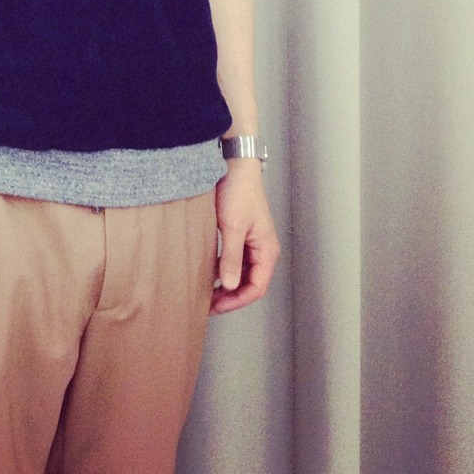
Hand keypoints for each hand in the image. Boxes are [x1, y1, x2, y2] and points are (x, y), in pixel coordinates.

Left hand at [210, 159, 278, 314]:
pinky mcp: (241, 235)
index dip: (237, 301)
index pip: (256, 287)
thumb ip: (231, 257)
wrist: (235, 166)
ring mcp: (252, 242)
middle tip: (208, 305)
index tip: (217, 307)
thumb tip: (230, 286)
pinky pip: (235, 260)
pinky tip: (208, 273)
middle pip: (250, 283)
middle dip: (231, 296)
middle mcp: (262, 249)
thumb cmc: (238, 192)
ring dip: (226, 284)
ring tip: (207, 293)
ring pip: (241, 273)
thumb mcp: (232, 227)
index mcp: (267, 250)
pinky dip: (223, 270)